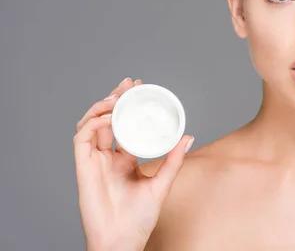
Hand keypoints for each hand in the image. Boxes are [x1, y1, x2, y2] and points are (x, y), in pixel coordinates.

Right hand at [74, 78, 194, 250]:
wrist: (122, 240)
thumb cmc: (139, 218)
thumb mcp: (162, 183)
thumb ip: (173, 160)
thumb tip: (189, 137)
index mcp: (124, 159)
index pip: (123, 125)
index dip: (128, 105)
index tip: (140, 88)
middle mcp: (107, 157)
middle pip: (106, 119)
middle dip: (115, 98)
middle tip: (129, 84)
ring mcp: (94, 161)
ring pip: (91, 124)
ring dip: (102, 106)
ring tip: (118, 96)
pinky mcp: (83, 168)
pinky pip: (82, 139)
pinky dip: (93, 124)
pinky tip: (108, 117)